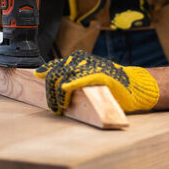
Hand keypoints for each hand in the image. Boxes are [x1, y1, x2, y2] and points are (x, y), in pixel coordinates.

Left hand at [34, 50, 159, 113]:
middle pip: (55, 74)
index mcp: (76, 59)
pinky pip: (80, 78)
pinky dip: (71, 84)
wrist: (132, 86)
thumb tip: (50, 86)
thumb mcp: (85, 77)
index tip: (36, 81)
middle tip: (53, 108)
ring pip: (64, 78)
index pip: (53, 66)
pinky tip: (65, 90)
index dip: (43, 74)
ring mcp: (90, 66)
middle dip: (50, 93)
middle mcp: (80, 60)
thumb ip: (70, 78)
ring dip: (58, 96)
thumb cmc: (108, 84)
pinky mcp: (99, 75)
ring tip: (59, 108)